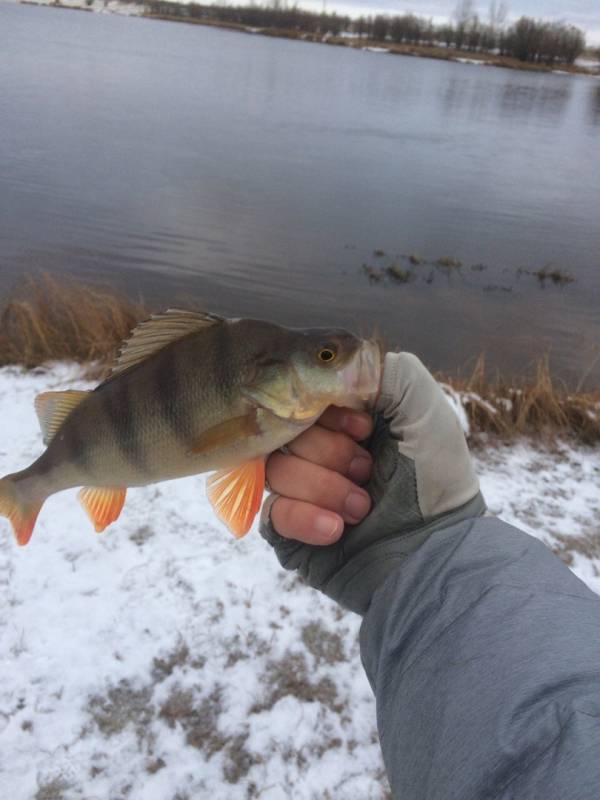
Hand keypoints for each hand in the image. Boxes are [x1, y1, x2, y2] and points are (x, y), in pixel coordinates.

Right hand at [261, 352, 485, 613]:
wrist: (437, 555)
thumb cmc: (437, 479)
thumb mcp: (422, 409)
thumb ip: (383, 372)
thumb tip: (332, 367)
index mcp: (346, 421)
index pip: (305, 396)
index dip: (330, 411)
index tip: (366, 428)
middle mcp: (322, 451)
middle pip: (284, 430)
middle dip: (331, 452)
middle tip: (367, 470)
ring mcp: (305, 491)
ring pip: (276, 470)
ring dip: (324, 487)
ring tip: (362, 507)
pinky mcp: (292, 531)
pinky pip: (272, 513)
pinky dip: (305, 517)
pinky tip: (337, 529)